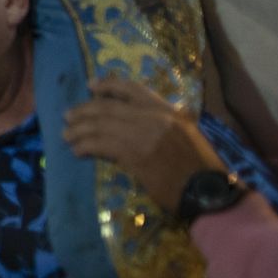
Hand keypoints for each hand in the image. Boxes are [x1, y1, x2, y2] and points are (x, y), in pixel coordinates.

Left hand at [63, 78, 226, 213]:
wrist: (210, 192)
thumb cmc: (199, 168)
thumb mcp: (185, 134)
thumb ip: (160, 123)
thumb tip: (130, 120)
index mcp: (168, 110)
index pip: (132, 88)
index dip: (107, 85)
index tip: (90, 86)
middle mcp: (154, 117)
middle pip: (108, 107)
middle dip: (83, 111)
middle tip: (68, 117)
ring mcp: (144, 135)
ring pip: (100, 125)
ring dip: (79, 130)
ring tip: (67, 136)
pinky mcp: (135, 155)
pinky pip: (101, 145)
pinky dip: (85, 146)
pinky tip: (78, 151)